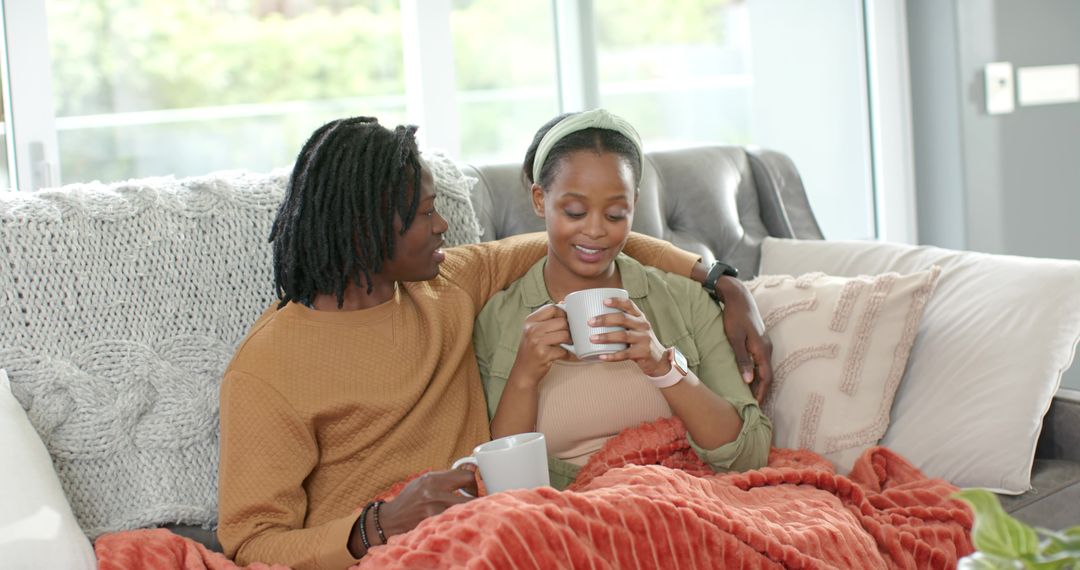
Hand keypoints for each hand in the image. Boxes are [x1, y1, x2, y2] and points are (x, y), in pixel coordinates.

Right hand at [375, 469, 476, 537]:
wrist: (389, 520)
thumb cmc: (409, 500)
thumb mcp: (425, 481)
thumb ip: (448, 477)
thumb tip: (473, 468)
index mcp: (433, 480)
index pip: (467, 476)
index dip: (474, 484)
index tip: (472, 489)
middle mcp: (434, 494)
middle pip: (473, 497)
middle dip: (477, 502)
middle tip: (476, 506)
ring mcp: (434, 512)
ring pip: (466, 513)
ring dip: (470, 515)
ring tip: (468, 516)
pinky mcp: (432, 527)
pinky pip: (455, 524)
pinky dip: (459, 524)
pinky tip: (456, 525)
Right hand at [509, 304, 571, 386]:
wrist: (523, 372)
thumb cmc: (532, 350)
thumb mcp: (534, 331)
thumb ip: (547, 318)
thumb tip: (564, 303)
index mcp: (530, 320)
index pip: (552, 308)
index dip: (563, 314)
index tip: (565, 321)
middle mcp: (531, 329)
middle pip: (562, 321)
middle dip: (569, 329)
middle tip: (568, 336)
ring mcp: (536, 342)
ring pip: (565, 334)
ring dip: (570, 341)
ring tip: (567, 344)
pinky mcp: (543, 354)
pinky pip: (564, 350)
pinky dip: (567, 354)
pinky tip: (562, 355)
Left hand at [588, 297, 669, 376]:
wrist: (658, 360)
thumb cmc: (640, 342)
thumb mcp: (636, 329)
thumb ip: (622, 324)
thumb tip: (595, 320)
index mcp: (640, 317)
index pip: (629, 305)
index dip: (617, 301)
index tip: (604, 301)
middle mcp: (643, 325)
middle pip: (623, 318)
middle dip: (605, 319)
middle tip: (590, 322)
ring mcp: (644, 339)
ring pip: (623, 335)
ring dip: (605, 337)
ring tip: (592, 338)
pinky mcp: (643, 352)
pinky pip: (624, 354)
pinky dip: (612, 356)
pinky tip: (601, 356)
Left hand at [715, 275, 772, 403]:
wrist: (738, 297)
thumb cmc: (734, 317)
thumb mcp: (735, 339)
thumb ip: (742, 359)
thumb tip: (748, 381)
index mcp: (762, 350)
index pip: (766, 378)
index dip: (761, 393)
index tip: (755, 406)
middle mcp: (767, 348)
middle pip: (767, 375)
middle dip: (762, 391)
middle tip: (754, 406)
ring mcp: (764, 344)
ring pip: (764, 369)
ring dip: (759, 382)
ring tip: (751, 396)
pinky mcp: (759, 341)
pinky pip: (761, 362)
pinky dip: (757, 373)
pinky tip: (749, 378)